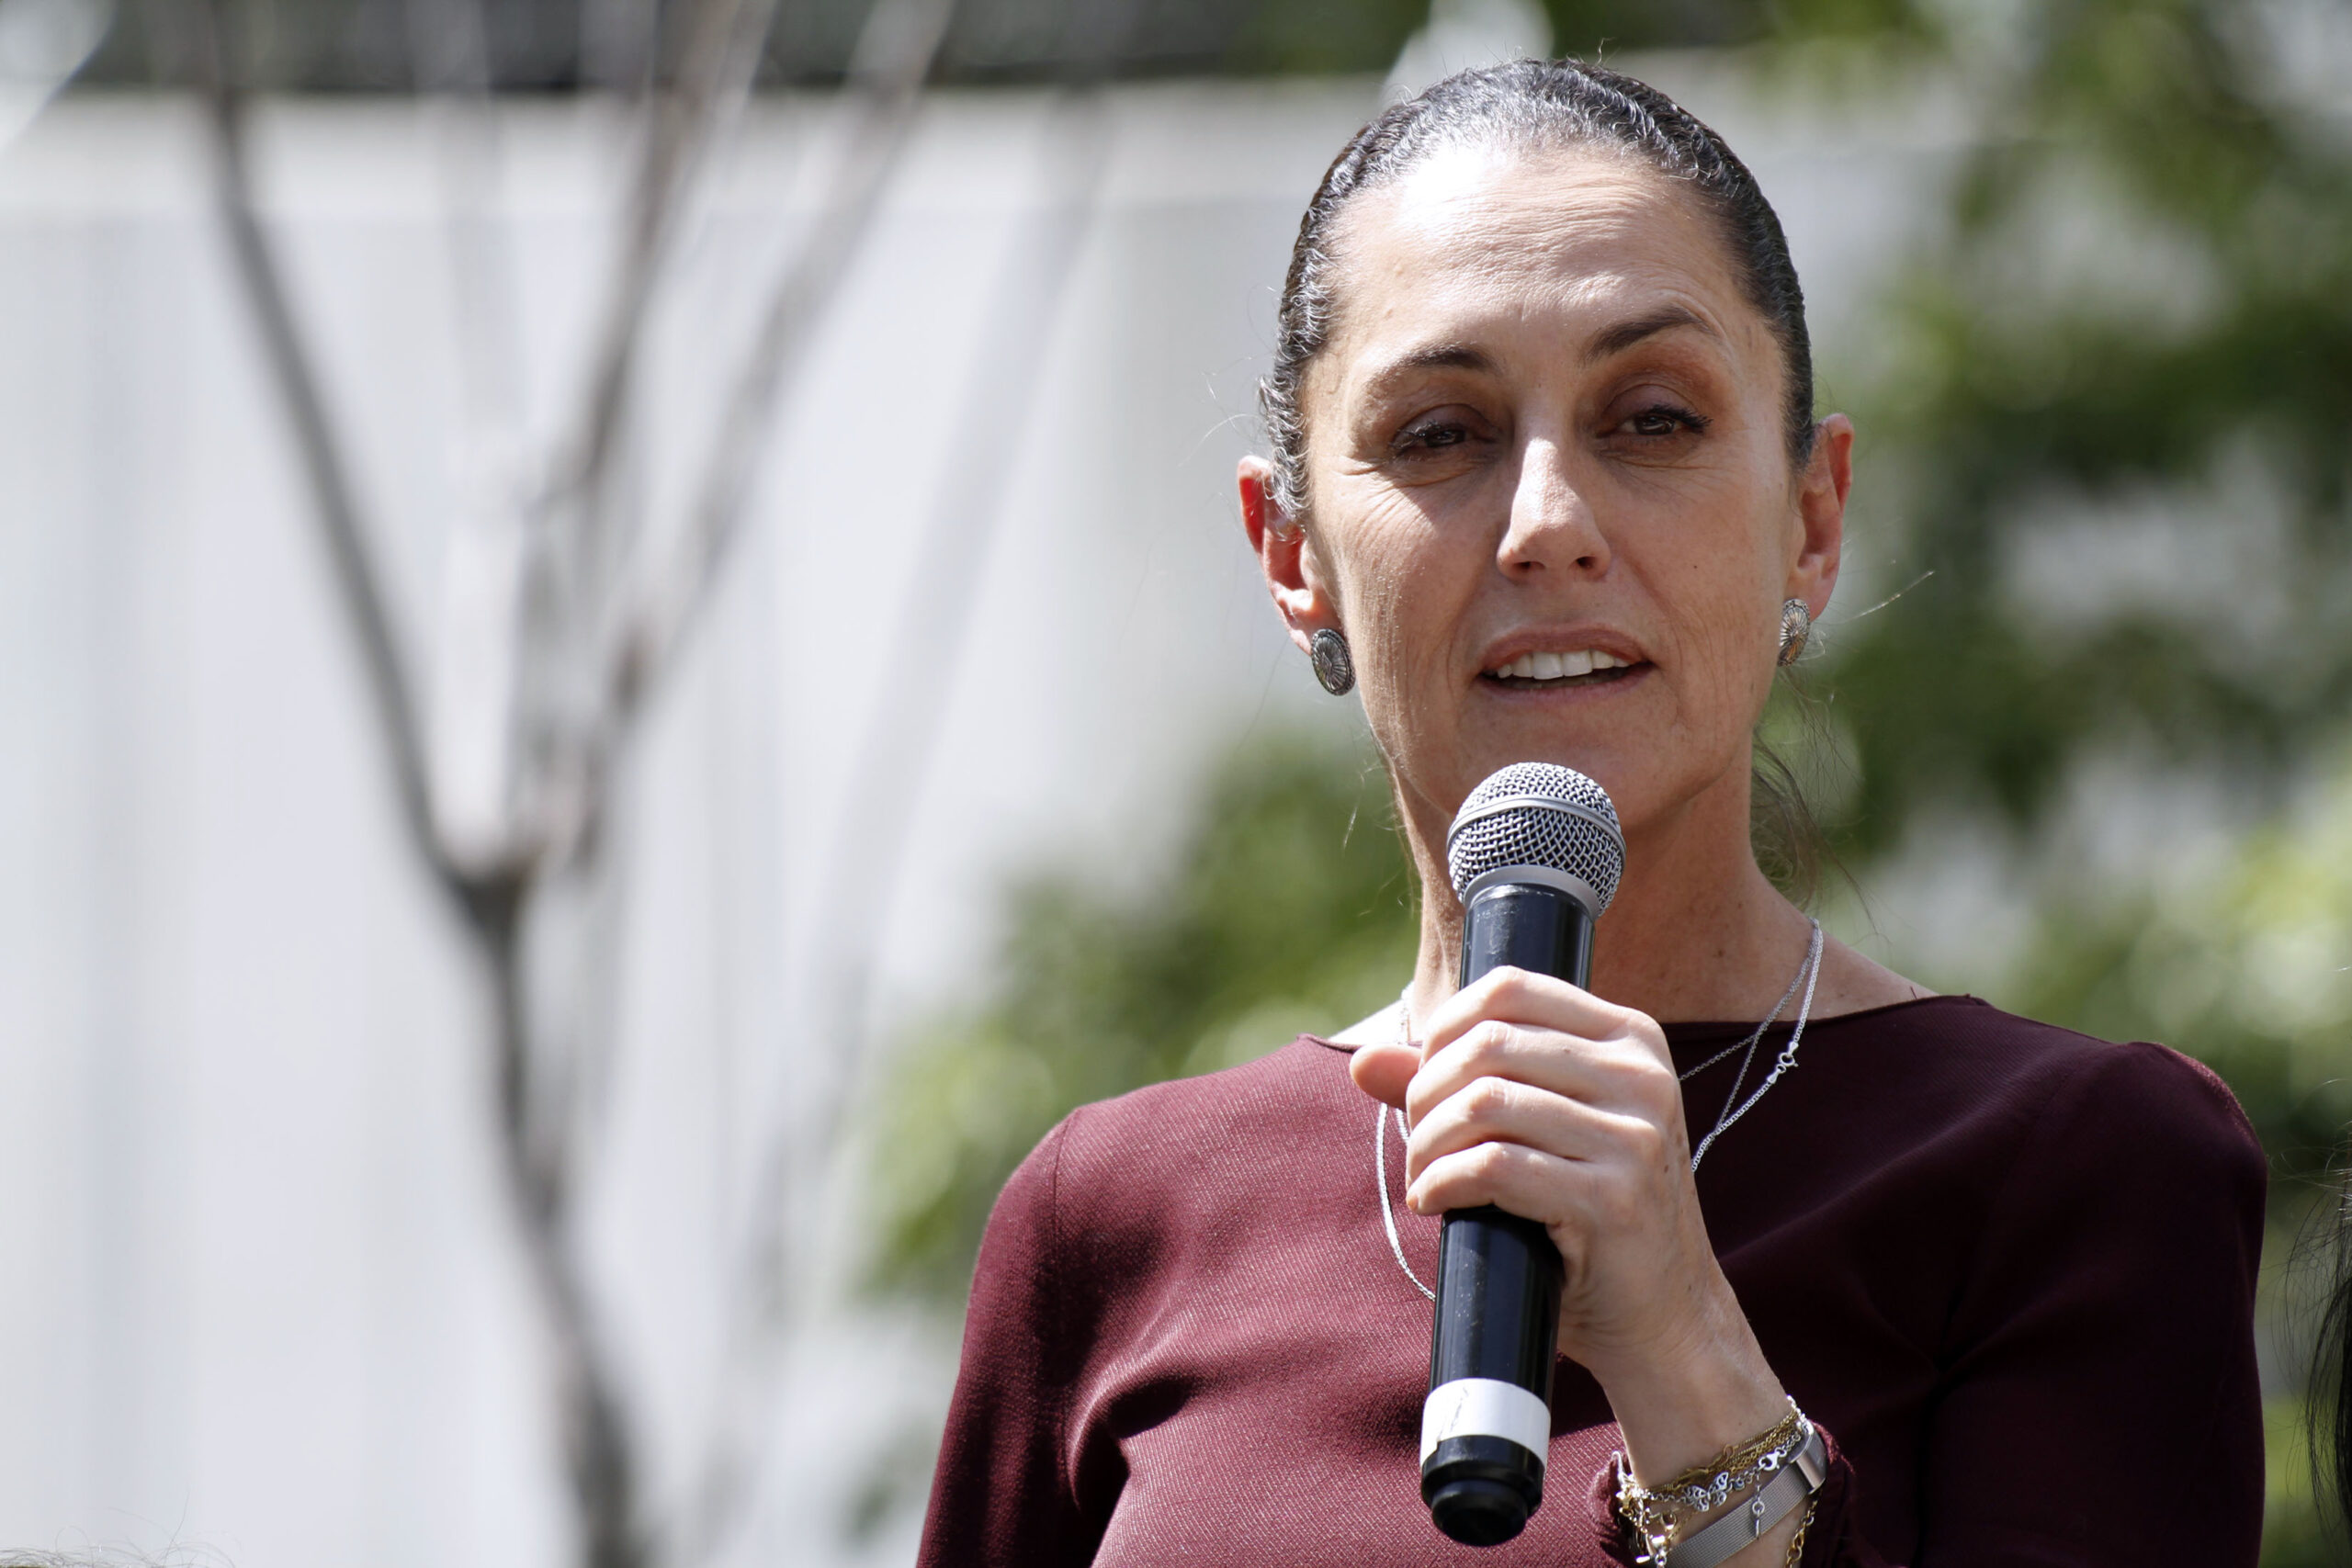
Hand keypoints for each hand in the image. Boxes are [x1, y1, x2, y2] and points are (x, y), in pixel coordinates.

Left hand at [1350, 966, 1789, 1497]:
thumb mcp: (1536, 1133)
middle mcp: (1641, 1077)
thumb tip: (1363, 1059)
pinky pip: (1494, 1167)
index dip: (1444, 1025)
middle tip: (1417, 1143)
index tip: (1423, 1080)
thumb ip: (1457, 1085)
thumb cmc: (1589, 1217)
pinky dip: (1443, 1182)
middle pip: (1487, 1044)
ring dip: (1428, 1144)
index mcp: (1630, 1039)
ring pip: (1484, 1103)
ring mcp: (1634, 1138)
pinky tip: (1435, 1204)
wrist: (1665, 1317)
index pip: (1510, 988)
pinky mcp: (1613, 1200)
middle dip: (1425, 1093)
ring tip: (1425, 1177)